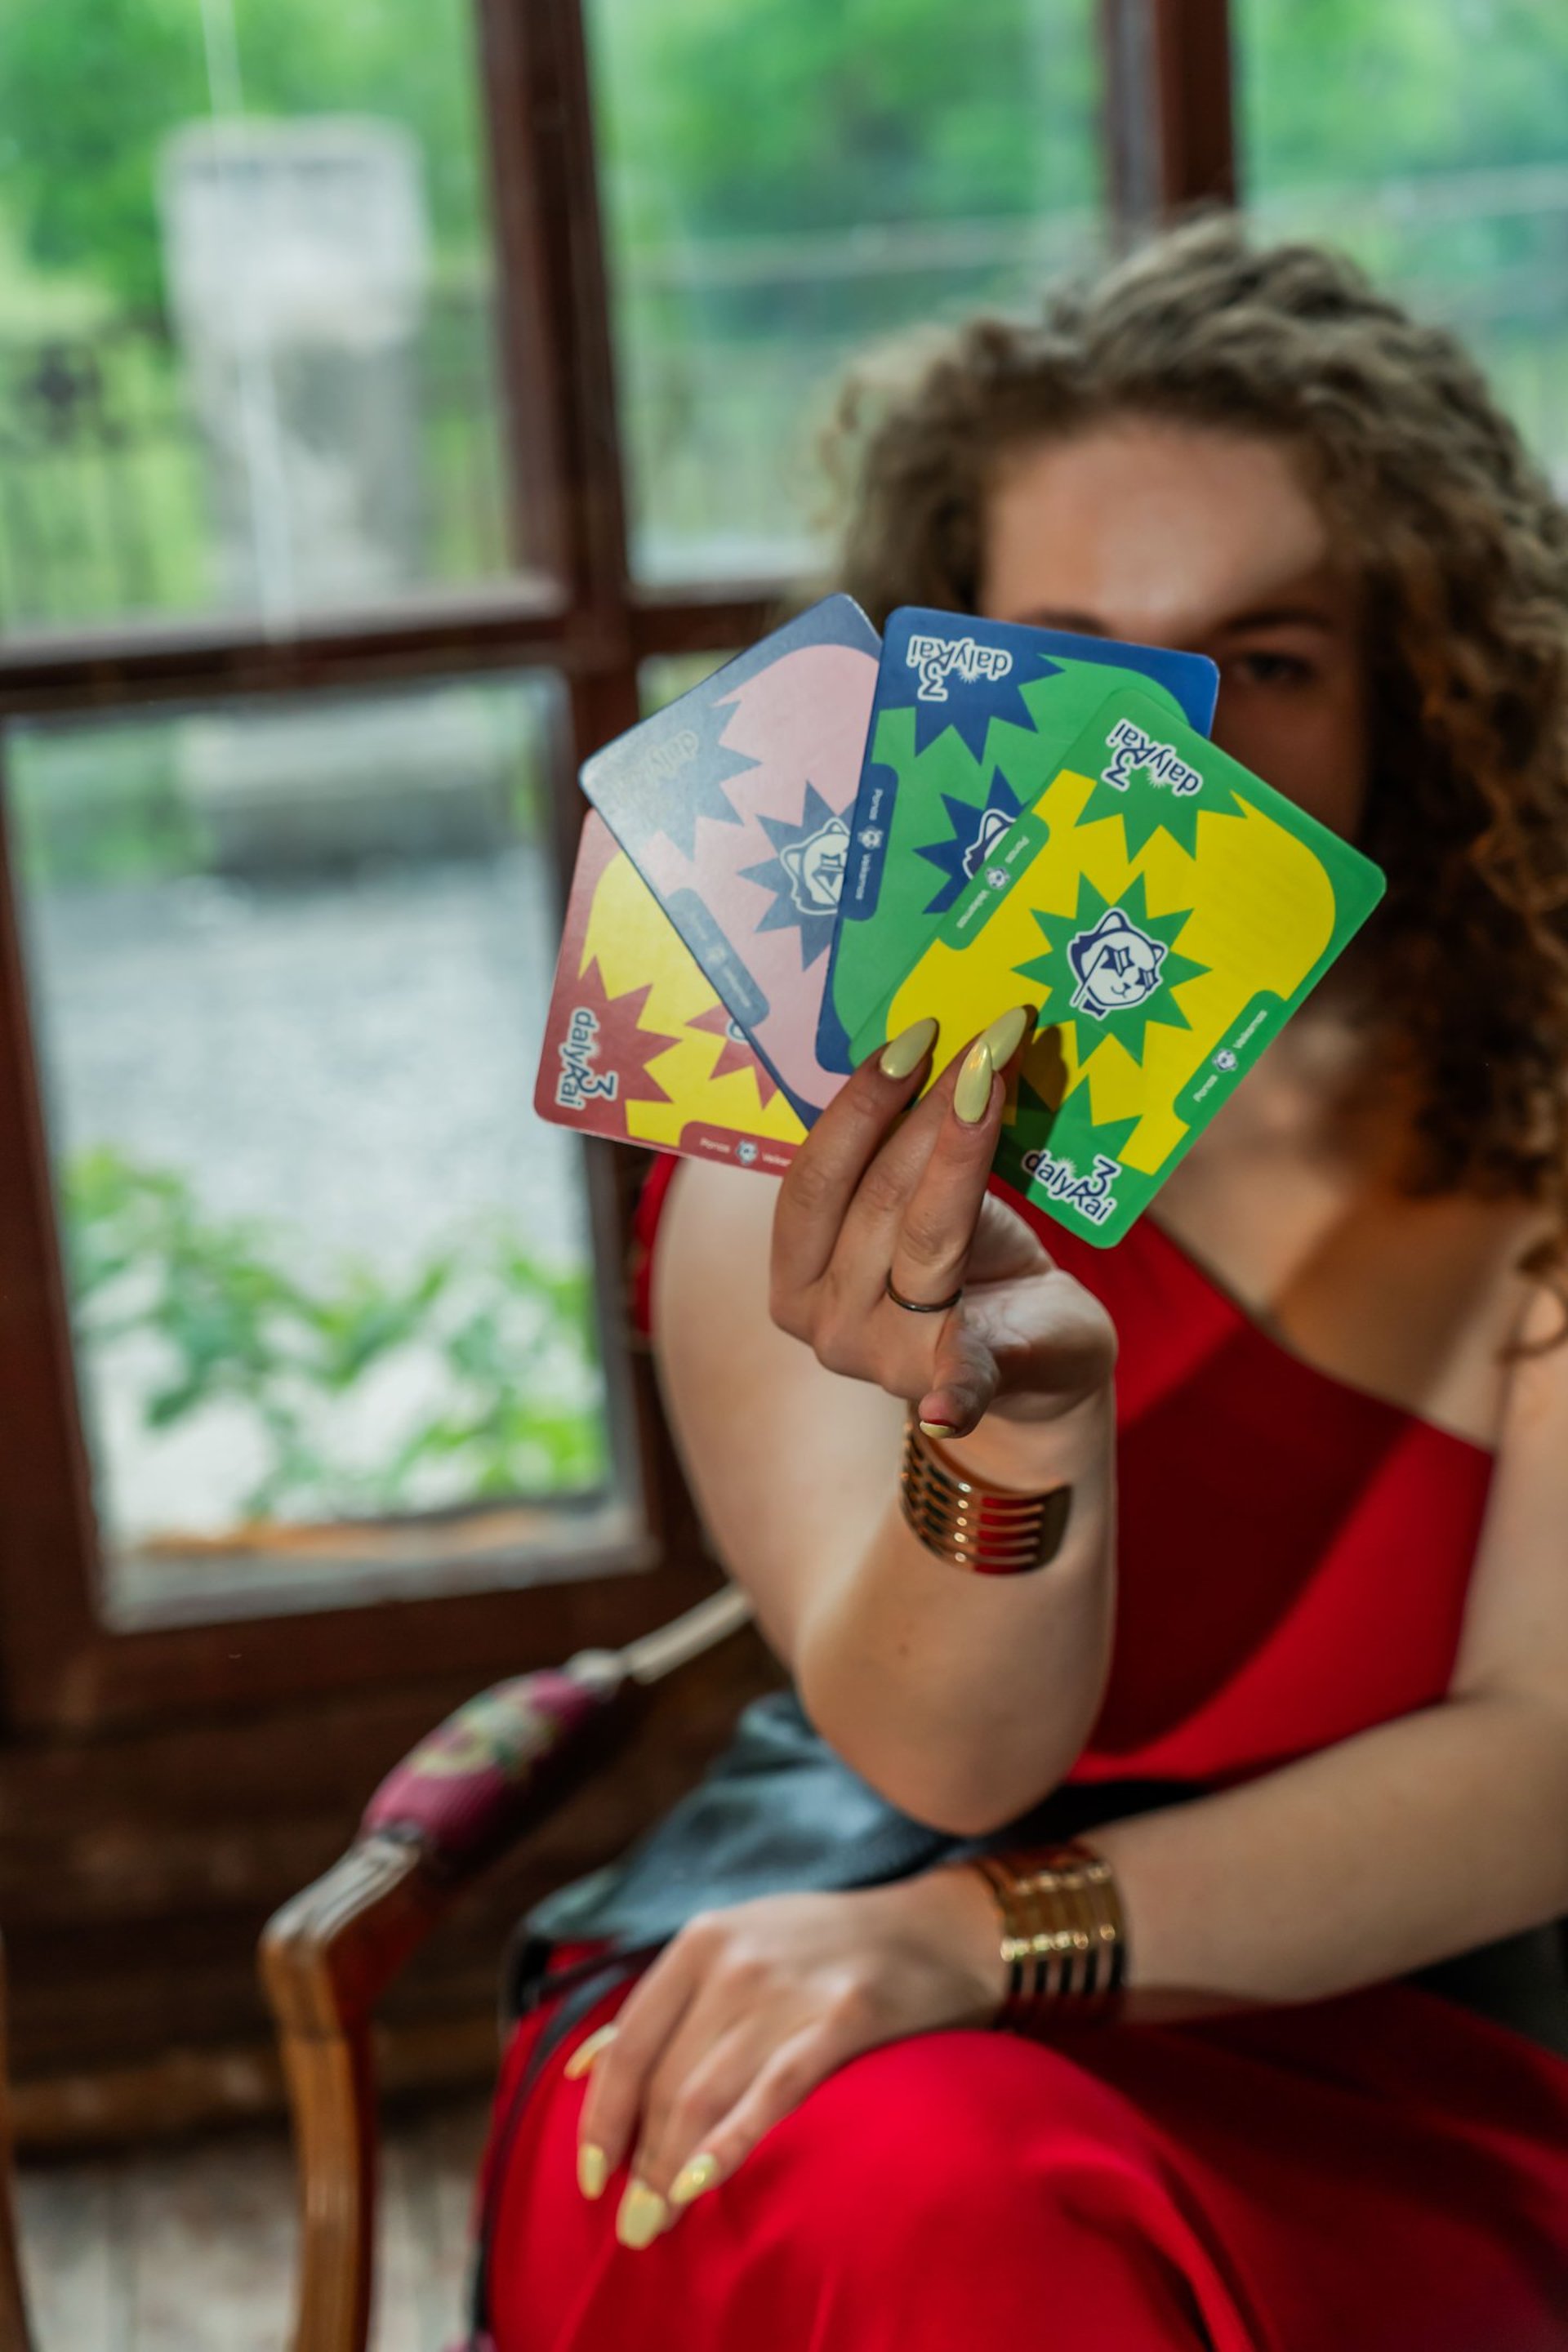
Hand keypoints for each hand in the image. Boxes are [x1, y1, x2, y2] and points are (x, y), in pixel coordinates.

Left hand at [568, 1873, 1002, 2246]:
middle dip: (641, 2162)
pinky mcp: (846, 2016)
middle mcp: (736, 1960)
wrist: (937, 1928)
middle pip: (666, 2081)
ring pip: (707, 2093)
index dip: (601, 2118)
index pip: (629, 2043)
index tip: (590, 2178)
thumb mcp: (737, 1947)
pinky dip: (733, 2139)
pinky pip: (777, 2088)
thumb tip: (584, 2068)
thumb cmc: (823, 1949)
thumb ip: (667, 2003)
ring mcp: (790, 1986)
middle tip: (635, 2225)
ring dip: (672, 2170)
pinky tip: (703, 2183)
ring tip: (659, 2224)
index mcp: (701, 1941)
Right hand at [770, 1009, 1115, 1438]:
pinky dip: (956, 1392)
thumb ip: (891, 1158)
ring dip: (966, 1146)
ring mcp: (889, 1362)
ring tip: (1002, 1069)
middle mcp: (827, 1326)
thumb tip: (909, 1048)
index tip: (911, 1037)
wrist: (1040, 1357)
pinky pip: (960, 1382)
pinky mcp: (964, 1388)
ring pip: (926, 1236)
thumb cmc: (968, 1265)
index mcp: (795, 1280)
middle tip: (981, 1037)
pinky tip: (949, 1403)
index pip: (814, 1182)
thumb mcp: (915, 1207)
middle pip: (875, 1199)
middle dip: (927, 1109)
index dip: (858, 1106)